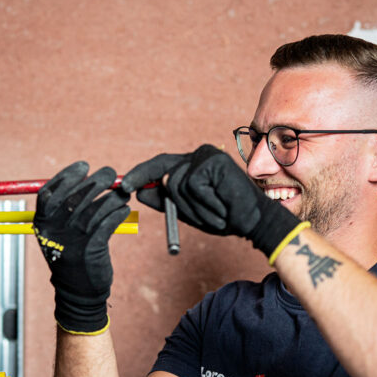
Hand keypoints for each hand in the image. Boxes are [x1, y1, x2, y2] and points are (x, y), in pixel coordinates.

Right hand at [34, 161, 130, 333]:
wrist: (77, 291)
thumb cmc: (71, 255)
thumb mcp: (60, 231)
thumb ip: (66, 207)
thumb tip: (87, 177)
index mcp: (42, 223)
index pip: (50, 192)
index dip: (67, 175)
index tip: (84, 166)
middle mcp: (54, 230)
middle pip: (74, 196)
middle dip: (96, 180)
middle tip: (110, 173)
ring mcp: (72, 240)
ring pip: (95, 209)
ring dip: (112, 197)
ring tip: (122, 194)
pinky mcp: (91, 249)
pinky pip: (107, 223)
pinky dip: (118, 213)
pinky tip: (123, 209)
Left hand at [120, 144, 300, 258]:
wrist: (253, 221)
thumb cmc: (223, 216)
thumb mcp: (187, 210)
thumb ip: (165, 200)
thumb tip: (139, 191)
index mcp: (191, 164)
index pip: (159, 164)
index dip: (140, 173)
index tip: (123, 185)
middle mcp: (198, 155)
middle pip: (165, 174)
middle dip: (165, 195)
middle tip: (162, 201)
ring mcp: (206, 156)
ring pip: (177, 185)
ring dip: (192, 207)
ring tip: (214, 211)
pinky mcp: (213, 161)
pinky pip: (193, 187)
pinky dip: (204, 203)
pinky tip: (221, 205)